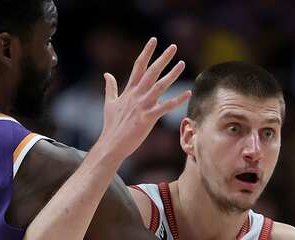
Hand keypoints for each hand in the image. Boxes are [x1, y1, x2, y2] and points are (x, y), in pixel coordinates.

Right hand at [95, 37, 191, 161]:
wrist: (111, 144)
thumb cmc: (111, 125)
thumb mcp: (109, 103)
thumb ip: (111, 87)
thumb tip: (106, 74)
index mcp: (129, 90)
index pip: (138, 66)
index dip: (146, 52)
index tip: (153, 40)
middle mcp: (136, 95)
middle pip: (151, 72)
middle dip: (162, 58)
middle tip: (173, 46)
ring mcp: (142, 106)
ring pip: (160, 86)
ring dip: (172, 74)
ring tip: (182, 63)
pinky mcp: (148, 118)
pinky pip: (166, 107)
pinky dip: (178, 100)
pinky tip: (188, 93)